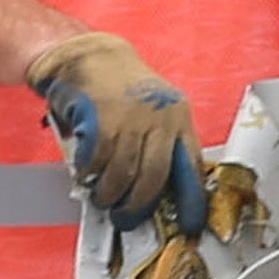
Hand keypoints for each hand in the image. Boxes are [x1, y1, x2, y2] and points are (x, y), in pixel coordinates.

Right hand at [23, 30, 206, 237]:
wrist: (90, 54)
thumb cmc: (121, 86)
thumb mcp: (153, 109)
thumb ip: (159, 143)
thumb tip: (156, 190)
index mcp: (179, 117)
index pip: (192, 166)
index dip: (192, 200)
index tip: (190, 224)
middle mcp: (159, 118)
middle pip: (153, 178)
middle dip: (138, 206)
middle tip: (126, 217)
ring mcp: (131, 120)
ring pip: (123, 175)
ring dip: (109, 194)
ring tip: (102, 197)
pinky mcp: (102, 121)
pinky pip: (97, 163)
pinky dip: (90, 175)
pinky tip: (86, 175)